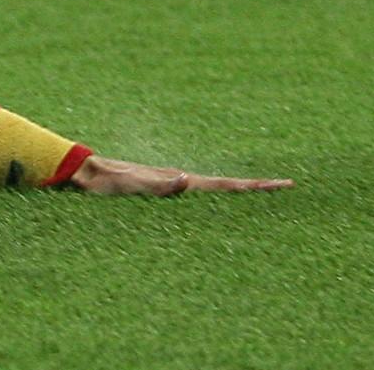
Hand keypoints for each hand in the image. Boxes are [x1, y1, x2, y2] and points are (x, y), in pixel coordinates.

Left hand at [66, 154, 293, 196]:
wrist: (86, 172)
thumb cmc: (106, 183)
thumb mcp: (131, 186)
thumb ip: (158, 185)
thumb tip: (187, 180)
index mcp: (181, 181)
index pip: (225, 185)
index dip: (254, 187)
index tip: (284, 184)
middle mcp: (182, 180)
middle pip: (227, 185)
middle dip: (256, 187)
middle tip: (287, 187)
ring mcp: (173, 183)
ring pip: (214, 189)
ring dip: (239, 191)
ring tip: (264, 193)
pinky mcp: (163, 188)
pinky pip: (197, 194)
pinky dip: (216, 196)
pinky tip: (221, 201)